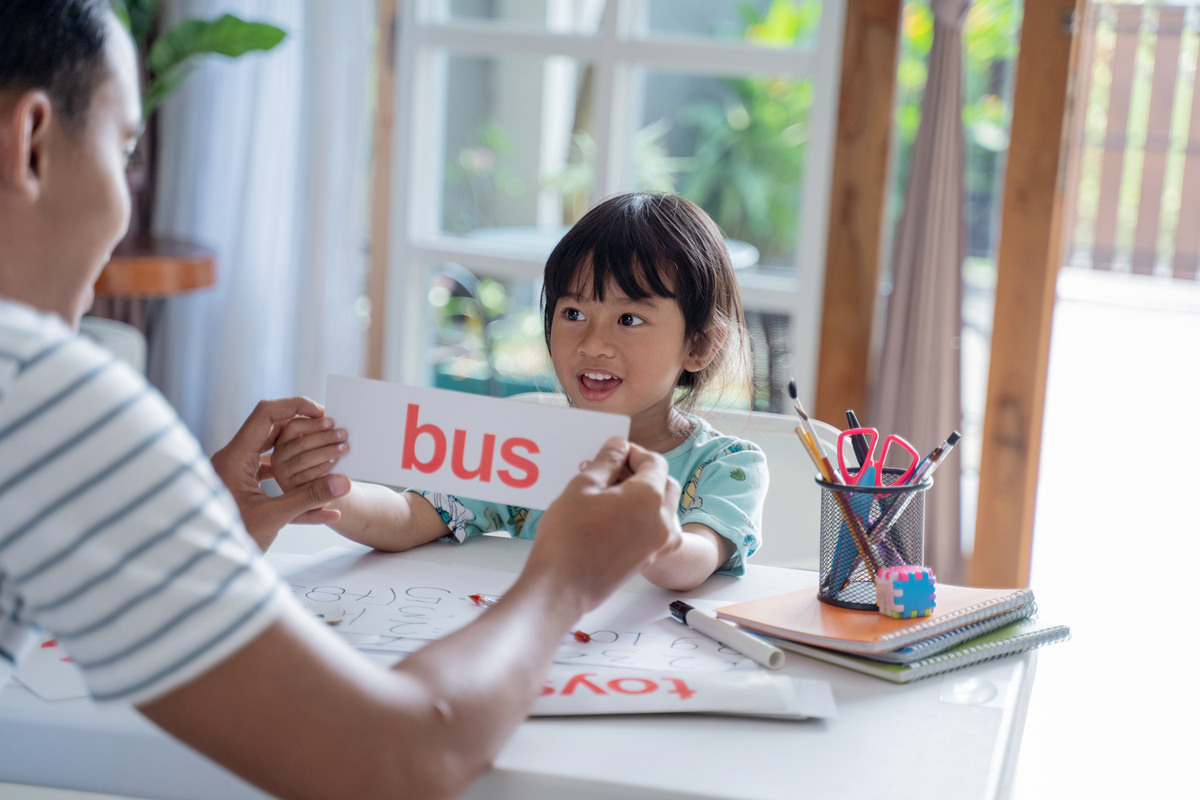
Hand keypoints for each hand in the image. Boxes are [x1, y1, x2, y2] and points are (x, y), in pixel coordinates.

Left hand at [211, 398, 350, 550]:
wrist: (206, 572)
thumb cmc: (230, 542)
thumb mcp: (273, 518)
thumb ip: (309, 497)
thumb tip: (344, 483)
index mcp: (234, 459)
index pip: (265, 415)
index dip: (294, 406)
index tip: (320, 411)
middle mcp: (233, 462)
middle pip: (272, 432)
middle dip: (304, 432)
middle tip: (330, 432)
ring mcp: (237, 478)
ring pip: (274, 457)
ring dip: (302, 459)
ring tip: (330, 461)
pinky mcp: (243, 494)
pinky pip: (273, 482)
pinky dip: (296, 489)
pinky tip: (325, 510)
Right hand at [269, 416, 348, 493]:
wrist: (315, 491)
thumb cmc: (316, 463)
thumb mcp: (314, 447)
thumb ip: (318, 434)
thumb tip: (332, 422)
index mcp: (282, 440)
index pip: (293, 426)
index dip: (313, 423)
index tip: (331, 422)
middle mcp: (278, 456)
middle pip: (301, 443)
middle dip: (324, 438)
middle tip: (343, 434)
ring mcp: (282, 473)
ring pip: (304, 459)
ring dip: (326, 452)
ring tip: (343, 448)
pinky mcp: (289, 487)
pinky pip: (307, 475)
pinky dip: (322, 468)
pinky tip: (334, 462)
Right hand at [529, 438, 681, 613]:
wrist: (563, 586)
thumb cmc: (568, 537)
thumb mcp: (582, 487)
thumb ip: (606, 462)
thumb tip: (617, 447)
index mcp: (649, 497)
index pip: (654, 462)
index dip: (633, 453)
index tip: (614, 453)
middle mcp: (662, 520)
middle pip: (664, 483)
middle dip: (642, 473)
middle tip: (611, 472)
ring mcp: (659, 543)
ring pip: (663, 507)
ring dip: (645, 495)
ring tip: (610, 495)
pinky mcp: (650, 559)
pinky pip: (656, 529)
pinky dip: (643, 517)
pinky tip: (614, 517)